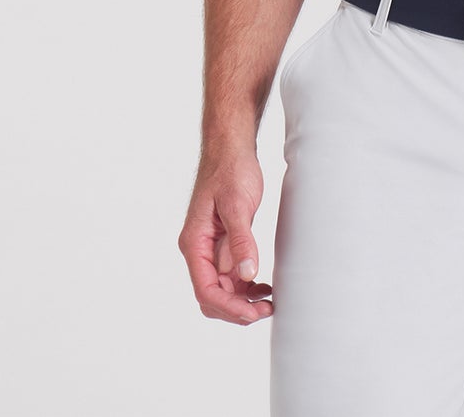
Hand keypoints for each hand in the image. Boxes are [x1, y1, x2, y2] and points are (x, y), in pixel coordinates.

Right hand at [178, 148, 274, 324]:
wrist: (231, 149)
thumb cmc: (230, 170)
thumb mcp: (237, 205)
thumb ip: (241, 241)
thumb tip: (246, 276)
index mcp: (194, 243)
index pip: (205, 290)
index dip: (229, 307)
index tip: (253, 313)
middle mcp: (199, 250)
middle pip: (212, 296)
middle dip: (236, 310)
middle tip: (267, 311)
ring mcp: (211, 249)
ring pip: (223, 290)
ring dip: (243, 301)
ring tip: (269, 303)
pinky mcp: (224, 243)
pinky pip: (232, 276)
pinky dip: (246, 287)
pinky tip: (264, 287)